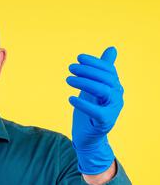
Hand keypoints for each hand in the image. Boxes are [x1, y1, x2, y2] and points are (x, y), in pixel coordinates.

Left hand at [66, 46, 123, 174]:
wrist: (88, 136)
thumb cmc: (91, 109)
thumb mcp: (94, 87)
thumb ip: (102, 70)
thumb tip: (112, 49)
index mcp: (115, 87)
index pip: (108, 70)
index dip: (94, 62)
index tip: (78, 58)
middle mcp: (117, 96)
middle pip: (105, 79)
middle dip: (88, 71)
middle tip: (70, 68)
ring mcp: (113, 109)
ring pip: (103, 91)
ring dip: (84, 83)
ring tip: (68, 80)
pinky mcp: (105, 122)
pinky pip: (96, 111)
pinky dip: (83, 104)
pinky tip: (71, 99)